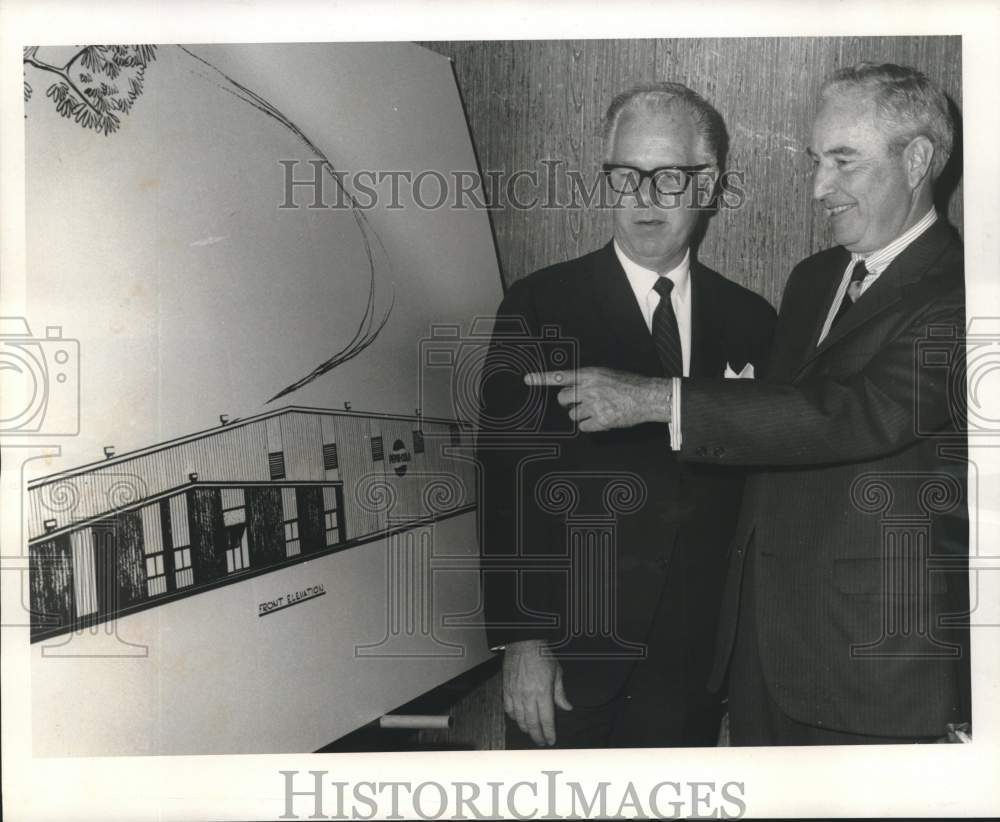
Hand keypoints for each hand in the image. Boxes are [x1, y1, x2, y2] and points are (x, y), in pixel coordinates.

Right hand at [502, 639, 572, 745]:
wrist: (524, 643)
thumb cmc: (542, 655)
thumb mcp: (557, 672)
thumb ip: (560, 693)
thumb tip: (567, 707)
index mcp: (543, 691)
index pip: (546, 719)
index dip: (549, 733)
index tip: (551, 740)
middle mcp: (528, 695)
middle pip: (532, 723)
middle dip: (537, 736)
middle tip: (541, 742)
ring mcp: (515, 693)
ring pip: (519, 719)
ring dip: (526, 729)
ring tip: (531, 733)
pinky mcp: (506, 689)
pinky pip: (508, 709)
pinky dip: (514, 717)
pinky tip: (518, 719)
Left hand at [524, 367, 671, 431]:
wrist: (646, 396)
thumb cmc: (628, 384)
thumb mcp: (605, 374)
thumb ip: (587, 381)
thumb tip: (572, 390)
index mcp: (589, 375)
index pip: (560, 376)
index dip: (542, 378)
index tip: (528, 379)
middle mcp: (588, 389)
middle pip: (563, 399)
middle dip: (568, 403)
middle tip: (581, 402)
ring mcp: (594, 405)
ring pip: (573, 415)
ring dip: (581, 415)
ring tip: (597, 410)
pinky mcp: (600, 420)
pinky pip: (583, 426)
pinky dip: (590, 425)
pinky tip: (602, 419)